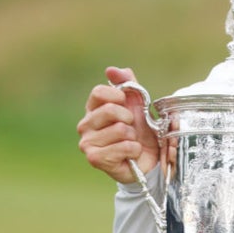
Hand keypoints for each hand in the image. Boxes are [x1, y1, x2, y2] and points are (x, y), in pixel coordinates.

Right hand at [77, 66, 161, 183]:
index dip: (119, 98)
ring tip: (130, 143)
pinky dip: (134, 150)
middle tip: (131, 129)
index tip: (127, 107)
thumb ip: (128, 85)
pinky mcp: (95, 158)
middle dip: (129, 119)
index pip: (99, 92)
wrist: (148, 162)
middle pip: (109, 110)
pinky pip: (124, 146)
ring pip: (120, 130)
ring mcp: (87, 143)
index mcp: (93, 109)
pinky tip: (130, 155)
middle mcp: (85, 125)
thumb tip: (112, 70)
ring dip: (133, 137)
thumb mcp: (138, 105)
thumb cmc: (141, 133)